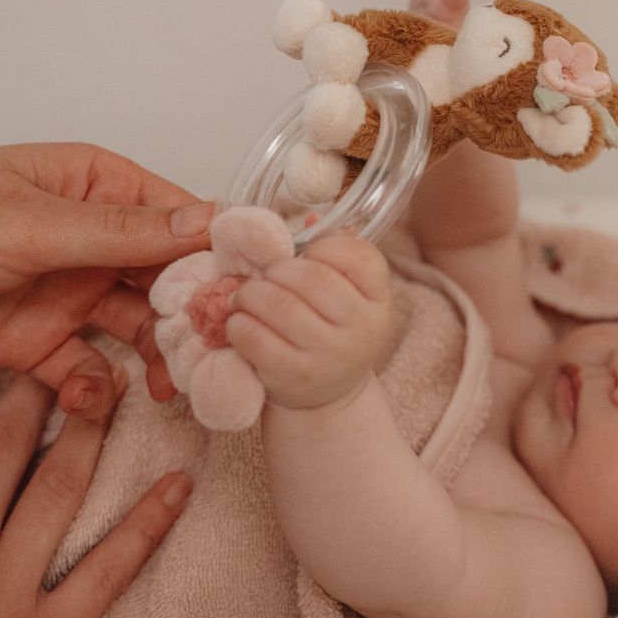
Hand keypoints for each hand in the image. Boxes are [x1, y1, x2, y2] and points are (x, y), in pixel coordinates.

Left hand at [0, 144, 216, 418]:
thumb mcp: (30, 222)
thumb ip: (121, 233)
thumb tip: (210, 222)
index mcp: (103, 190)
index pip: (184, 223)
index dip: (222, 259)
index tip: (254, 297)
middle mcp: (97, 240)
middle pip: (172, 283)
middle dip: (196, 319)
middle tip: (219, 357)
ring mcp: (70, 292)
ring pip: (139, 329)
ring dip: (158, 357)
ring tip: (172, 387)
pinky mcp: (35, 340)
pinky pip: (86, 368)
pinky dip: (96, 388)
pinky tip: (88, 398)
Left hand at [226, 235, 391, 410]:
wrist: (329, 399)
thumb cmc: (333, 333)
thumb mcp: (347, 297)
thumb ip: (333, 256)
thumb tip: (311, 219)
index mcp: (378, 300)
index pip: (360, 256)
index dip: (325, 247)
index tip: (308, 257)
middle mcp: (362, 328)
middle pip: (313, 278)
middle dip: (277, 269)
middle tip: (264, 275)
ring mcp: (330, 355)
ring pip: (279, 305)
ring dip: (250, 293)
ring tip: (244, 296)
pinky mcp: (295, 376)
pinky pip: (256, 338)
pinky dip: (238, 324)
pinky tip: (239, 322)